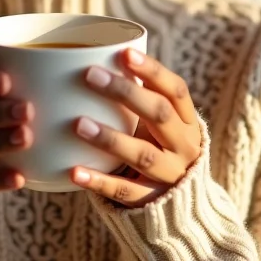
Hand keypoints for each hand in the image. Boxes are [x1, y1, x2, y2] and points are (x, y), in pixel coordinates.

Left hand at [69, 48, 200, 207]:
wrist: (185, 206)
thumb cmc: (159, 146)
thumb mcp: (161, 123)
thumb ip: (139, 97)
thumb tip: (92, 58)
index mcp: (187, 120)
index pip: (175, 90)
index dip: (153, 70)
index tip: (125, 53)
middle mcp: (183, 146)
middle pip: (159, 114)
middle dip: (125, 93)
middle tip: (89, 75)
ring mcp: (170, 175)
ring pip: (142, 154)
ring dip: (110, 138)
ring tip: (79, 124)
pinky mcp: (151, 202)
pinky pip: (124, 191)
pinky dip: (99, 181)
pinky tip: (74, 171)